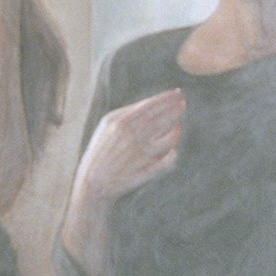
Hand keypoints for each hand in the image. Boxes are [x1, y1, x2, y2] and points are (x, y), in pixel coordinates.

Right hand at [74, 88, 185, 204]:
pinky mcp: (144, 171)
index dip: (166, 99)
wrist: (92, 182)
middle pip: (160, 119)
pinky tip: (175, 150)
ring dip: (176, 130)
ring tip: (179, 124)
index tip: (177, 93)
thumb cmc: (101, 150)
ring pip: (167, 139)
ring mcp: (139, 154)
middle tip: (183, 103)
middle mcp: (131, 136)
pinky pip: (166, 161)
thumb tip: (153, 103)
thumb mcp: (107, 125)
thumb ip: (128, 113)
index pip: (149, 106)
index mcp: (120, 122)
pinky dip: (173, 154)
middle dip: (174, 110)